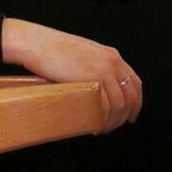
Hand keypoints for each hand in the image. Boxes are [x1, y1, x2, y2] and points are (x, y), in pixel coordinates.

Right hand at [0, 19, 142, 129]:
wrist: (35, 43)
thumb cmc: (51, 49)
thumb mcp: (82, 54)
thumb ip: (94, 67)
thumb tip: (96, 89)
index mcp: (111, 55)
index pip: (135, 82)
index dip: (136, 102)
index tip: (131, 115)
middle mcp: (112, 62)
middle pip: (131, 95)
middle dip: (126, 115)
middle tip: (115, 126)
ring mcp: (103, 70)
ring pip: (120, 103)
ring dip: (113, 121)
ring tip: (101, 128)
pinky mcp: (91, 78)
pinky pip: (106, 105)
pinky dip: (102, 119)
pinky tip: (93, 125)